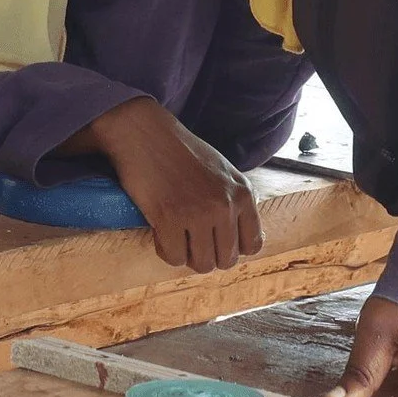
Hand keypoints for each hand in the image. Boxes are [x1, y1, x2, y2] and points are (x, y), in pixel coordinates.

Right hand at [88, 97, 262, 273]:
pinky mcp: (169, 218)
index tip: (216, 241)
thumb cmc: (180, 151)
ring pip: (202, 264)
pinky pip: (174, 257)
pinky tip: (161, 233)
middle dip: (208, 255)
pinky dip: (166, 251)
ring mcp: (198, 213)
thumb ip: (235, 200)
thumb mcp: (222, 171)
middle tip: (191, 240)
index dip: (232, 248)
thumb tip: (238, 237)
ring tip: (176, 237)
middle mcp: (225, 205)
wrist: (145, 132)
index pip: (252, 245)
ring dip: (187, 256)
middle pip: (226, 260)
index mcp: (242, 193)